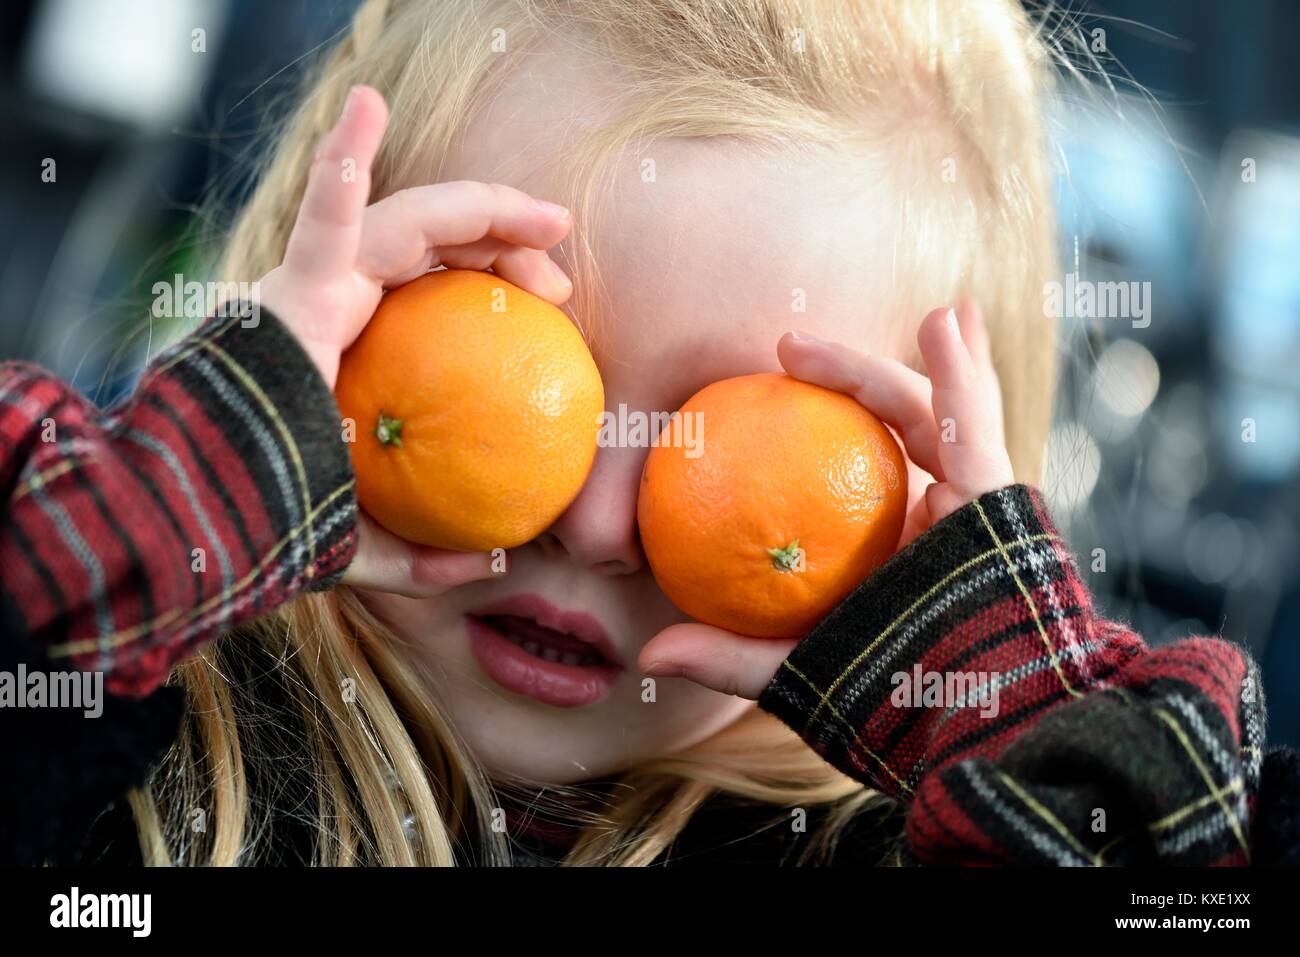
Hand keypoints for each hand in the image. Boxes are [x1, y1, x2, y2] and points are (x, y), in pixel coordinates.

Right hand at [257, 85, 575, 595]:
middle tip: (561, 265)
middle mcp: (334, 303)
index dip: (495, 272)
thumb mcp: (368, 542)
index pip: (433, 284)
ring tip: (541, 215)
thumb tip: (495, 563)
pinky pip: (322, 222)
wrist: (207, 527)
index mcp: (354, 340)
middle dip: (502, 235)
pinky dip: (342, 168)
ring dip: (478, 207)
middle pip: (432, 243)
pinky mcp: (288, 291)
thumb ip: (424, 551)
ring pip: (404, 219)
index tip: (557, 299)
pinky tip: (367, 110)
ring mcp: (310, 289)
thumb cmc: (277, 526)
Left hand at [638, 301, 1013, 697]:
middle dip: (845, 378)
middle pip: (883, 430)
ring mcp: (962, 508)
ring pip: (928, 415)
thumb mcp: (796, 671)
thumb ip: (731, 655)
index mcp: (887, 550)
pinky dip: (963, 371)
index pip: (840, 473)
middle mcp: (926, 522)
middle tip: (787, 344)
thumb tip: (648, 652)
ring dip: (907, 359)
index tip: (750, 395)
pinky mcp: (994, 499)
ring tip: (895, 312)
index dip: (805, 428)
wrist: (970, 729)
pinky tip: (947, 321)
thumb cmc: (882, 707)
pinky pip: (972, 424)